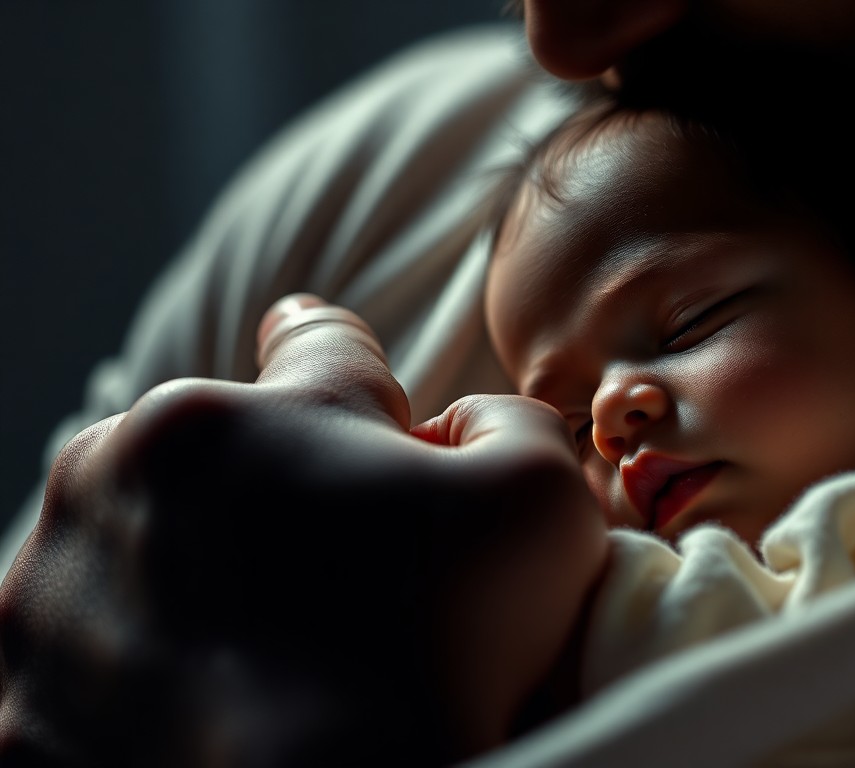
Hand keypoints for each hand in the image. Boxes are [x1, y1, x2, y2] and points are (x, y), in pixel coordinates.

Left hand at [0, 294, 606, 765]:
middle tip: (348, 574)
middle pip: (212, 457)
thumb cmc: (444, 653)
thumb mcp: (539, 497)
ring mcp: (43, 611)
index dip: (345, 363)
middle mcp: (100, 488)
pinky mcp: (20, 717)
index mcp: (221, 419)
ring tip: (278, 655)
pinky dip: (144, 674)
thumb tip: (463, 426)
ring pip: (134, 553)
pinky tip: (211, 706)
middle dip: (274, 490)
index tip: (321, 346)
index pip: (307, 349)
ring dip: (196, 578)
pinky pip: (89, 666)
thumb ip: (508, 422)